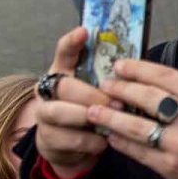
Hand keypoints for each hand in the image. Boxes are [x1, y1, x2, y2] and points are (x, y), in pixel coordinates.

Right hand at [35, 28, 114, 178]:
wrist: (71, 147)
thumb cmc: (90, 111)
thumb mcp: (97, 91)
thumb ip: (107, 78)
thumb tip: (133, 65)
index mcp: (62, 72)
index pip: (63, 51)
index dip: (72, 42)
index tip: (84, 32)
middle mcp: (48, 90)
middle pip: (64, 85)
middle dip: (91, 95)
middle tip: (115, 103)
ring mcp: (44, 114)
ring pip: (58, 112)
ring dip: (87, 118)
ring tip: (108, 123)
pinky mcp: (47, 139)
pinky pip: (69, 139)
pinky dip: (90, 141)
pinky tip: (103, 140)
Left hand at [85, 57, 177, 178]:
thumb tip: (143, 83)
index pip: (164, 76)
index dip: (137, 68)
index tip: (119, 66)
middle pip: (146, 98)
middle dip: (119, 90)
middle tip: (104, 86)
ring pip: (136, 127)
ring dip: (110, 117)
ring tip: (94, 111)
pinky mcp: (171, 168)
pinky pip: (138, 152)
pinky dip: (121, 142)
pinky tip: (111, 136)